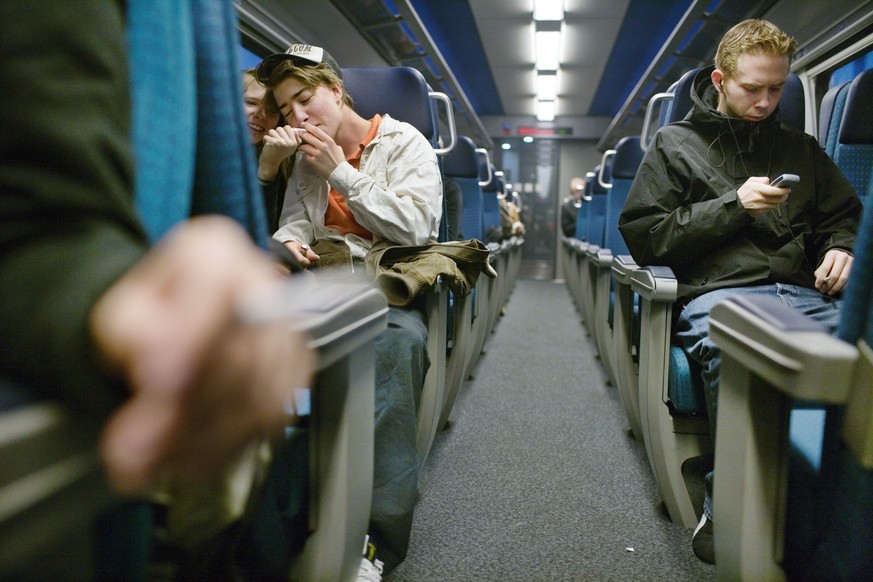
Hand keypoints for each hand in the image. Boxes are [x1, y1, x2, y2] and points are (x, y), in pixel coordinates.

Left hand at [91, 216, 315, 494]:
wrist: (167, 332)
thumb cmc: (146, 319)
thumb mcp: (120, 316)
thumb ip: (135, 336)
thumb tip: (162, 374)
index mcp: (216, 251)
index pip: (216, 290)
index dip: (191, 338)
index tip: (155, 381)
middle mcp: (263, 285)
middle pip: (244, 354)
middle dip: (189, 411)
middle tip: (135, 451)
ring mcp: (287, 331)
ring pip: (261, 395)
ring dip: (204, 440)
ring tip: (152, 466)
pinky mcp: (294, 375)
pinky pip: (271, 420)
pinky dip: (226, 449)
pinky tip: (187, 462)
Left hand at [258, 126, 302, 181]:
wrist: (271, 163)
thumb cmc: (280, 154)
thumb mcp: (291, 149)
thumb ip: (296, 140)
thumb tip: (297, 132)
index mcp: (294, 142)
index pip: (288, 127)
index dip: (283, 131)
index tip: (281, 138)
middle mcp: (288, 142)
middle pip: (279, 128)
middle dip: (276, 134)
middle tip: (276, 142)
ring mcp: (280, 142)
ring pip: (272, 131)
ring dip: (270, 136)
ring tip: (272, 143)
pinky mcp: (272, 142)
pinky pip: (266, 136)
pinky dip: (265, 140)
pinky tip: (268, 146)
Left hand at [297, 121, 345, 179]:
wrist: (340, 173)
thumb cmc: (339, 161)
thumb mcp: (337, 148)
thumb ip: (329, 143)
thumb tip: (323, 139)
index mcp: (329, 142)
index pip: (316, 131)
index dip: (308, 126)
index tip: (303, 124)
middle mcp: (323, 146)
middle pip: (308, 137)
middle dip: (301, 134)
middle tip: (298, 134)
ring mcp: (317, 154)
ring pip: (304, 146)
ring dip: (301, 146)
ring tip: (300, 147)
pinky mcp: (313, 162)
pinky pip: (306, 156)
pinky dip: (306, 156)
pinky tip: (307, 157)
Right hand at [737, 176, 790, 216]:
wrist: (736, 204)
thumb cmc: (744, 192)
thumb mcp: (751, 181)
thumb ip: (762, 179)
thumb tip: (771, 182)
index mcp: (758, 189)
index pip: (775, 191)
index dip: (783, 190)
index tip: (787, 189)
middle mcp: (760, 198)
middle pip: (778, 199)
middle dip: (784, 196)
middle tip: (785, 193)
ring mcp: (760, 206)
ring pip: (776, 205)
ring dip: (779, 201)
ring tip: (779, 197)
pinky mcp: (760, 212)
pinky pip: (770, 209)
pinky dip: (772, 205)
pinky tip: (770, 202)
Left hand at [814, 248, 852, 295]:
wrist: (842, 257)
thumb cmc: (830, 263)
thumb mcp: (823, 264)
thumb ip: (820, 273)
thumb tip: (821, 285)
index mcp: (832, 254)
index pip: (825, 268)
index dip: (820, 279)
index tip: (817, 286)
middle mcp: (843, 257)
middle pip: (835, 275)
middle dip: (828, 285)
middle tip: (823, 291)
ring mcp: (851, 262)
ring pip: (843, 278)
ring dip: (835, 288)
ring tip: (829, 292)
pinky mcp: (857, 269)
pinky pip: (850, 281)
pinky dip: (843, 287)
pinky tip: (838, 290)